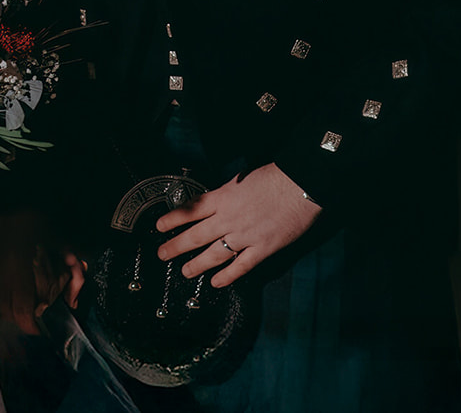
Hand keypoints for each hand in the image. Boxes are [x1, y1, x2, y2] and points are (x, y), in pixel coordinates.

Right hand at [0, 212, 84, 334]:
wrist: (10, 202)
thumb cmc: (38, 222)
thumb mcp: (63, 245)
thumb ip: (74, 274)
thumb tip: (74, 302)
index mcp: (20, 270)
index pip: (21, 309)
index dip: (29, 325)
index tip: (37, 329)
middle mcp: (0, 274)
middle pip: (6, 310)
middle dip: (19, 318)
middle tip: (30, 317)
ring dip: (7, 308)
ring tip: (19, 305)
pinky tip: (5, 292)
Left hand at [155, 163, 320, 288]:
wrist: (301, 184)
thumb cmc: (273, 177)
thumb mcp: (241, 179)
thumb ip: (226, 194)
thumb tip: (215, 203)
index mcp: (223, 198)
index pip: (191, 210)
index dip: (173, 219)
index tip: (159, 226)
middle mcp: (229, 218)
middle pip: (196, 235)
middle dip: (176, 245)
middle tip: (162, 253)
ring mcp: (245, 235)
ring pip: (214, 254)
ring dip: (197, 264)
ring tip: (185, 272)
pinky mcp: (263, 248)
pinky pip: (241, 266)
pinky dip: (227, 276)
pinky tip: (216, 282)